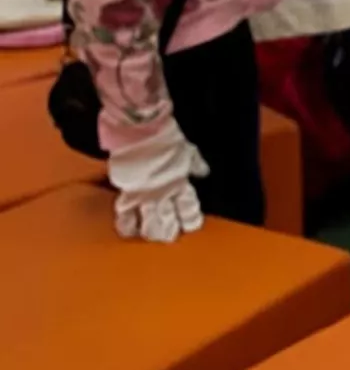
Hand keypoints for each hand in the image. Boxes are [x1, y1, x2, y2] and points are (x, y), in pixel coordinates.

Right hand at [108, 118, 208, 242]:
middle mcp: (163, 193)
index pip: (188, 206)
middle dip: (169, 231)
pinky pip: (125, 215)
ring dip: (151, 232)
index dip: (191, 218)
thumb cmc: (165, 138)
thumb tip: (204, 172)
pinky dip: (127, 226)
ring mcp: (144, 195)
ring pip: (148, 223)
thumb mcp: (187, 150)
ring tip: (152, 238)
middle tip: (170, 238)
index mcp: (180, 182)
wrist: (140, 131)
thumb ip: (195, 164)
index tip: (192, 226)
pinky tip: (129, 232)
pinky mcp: (127, 193)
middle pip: (168, 220)